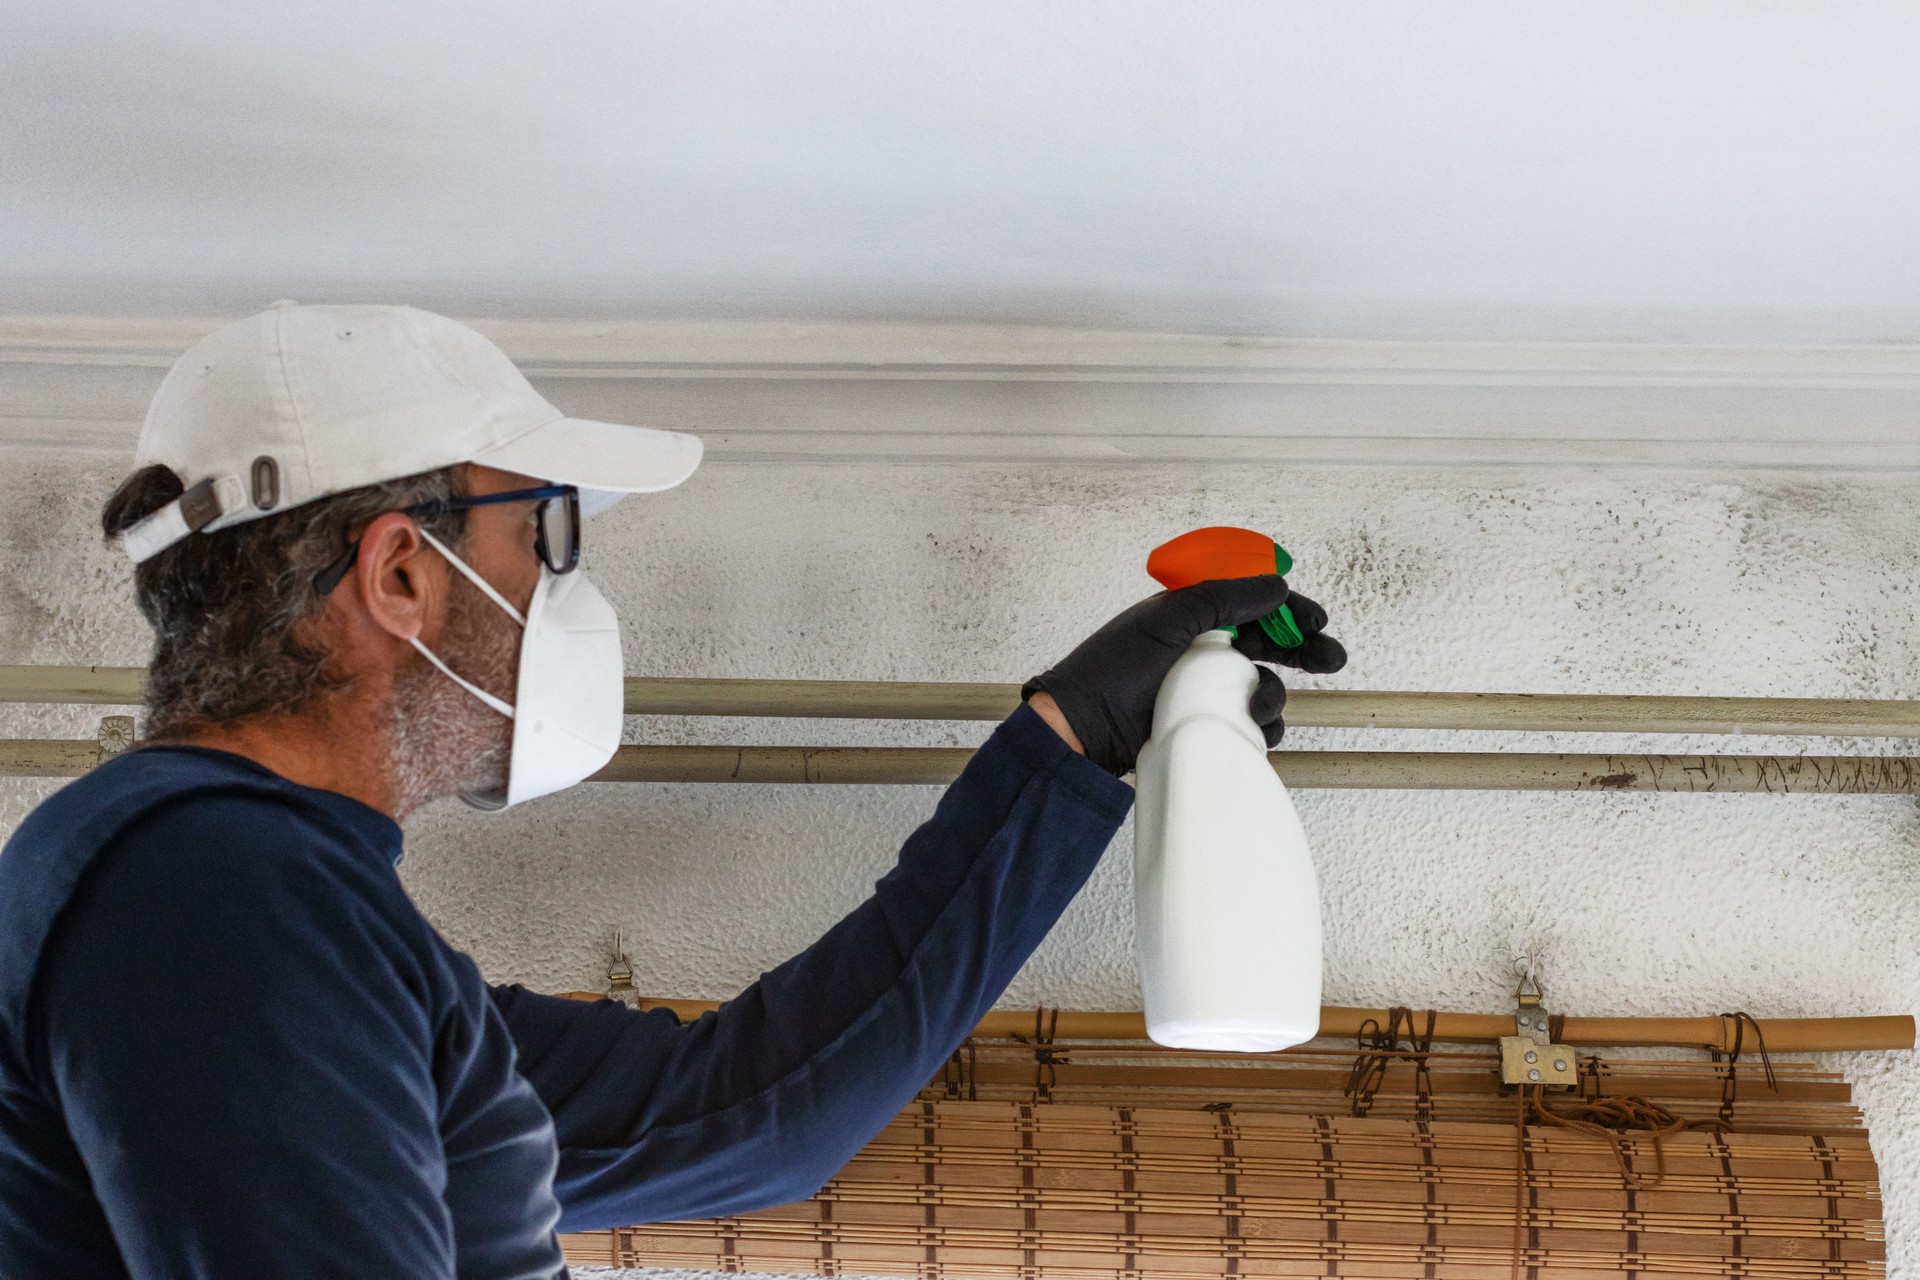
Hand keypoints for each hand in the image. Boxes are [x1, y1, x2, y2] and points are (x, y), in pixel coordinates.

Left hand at [1022, 576, 1345, 774]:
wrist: (1080, 731)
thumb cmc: (1112, 671)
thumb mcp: (1166, 620)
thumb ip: (1223, 598)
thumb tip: (1277, 586)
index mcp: (1191, 616)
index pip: (1252, 604)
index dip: (1288, 610)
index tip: (1317, 621)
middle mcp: (1202, 650)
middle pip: (1269, 645)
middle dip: (1303, 651)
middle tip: (1331, 660)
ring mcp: (1204, 690)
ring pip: (1263, 687)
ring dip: (1273, 694)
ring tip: (1257, 703)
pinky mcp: (1204, 725)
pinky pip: (1249, 724)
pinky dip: (1259, 726)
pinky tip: (1250, 727)